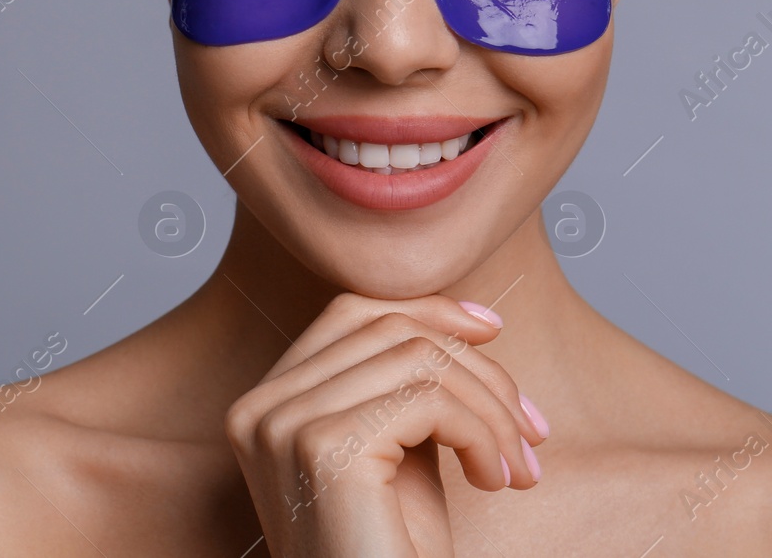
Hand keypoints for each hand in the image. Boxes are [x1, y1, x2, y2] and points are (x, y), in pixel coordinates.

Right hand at [224, 293, 546, 556]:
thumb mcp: (398, 461)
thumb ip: (405, 393)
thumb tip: (461, 324)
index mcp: (264, 405)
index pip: (349, 314)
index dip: (428, 309)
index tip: (493, 329)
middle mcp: (259, 407)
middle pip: (389, 329)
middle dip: (479, 370)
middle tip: (531, 432)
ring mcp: (282, 425)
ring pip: (417, 359)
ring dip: (493, 409)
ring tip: (517, 467)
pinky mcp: (321, 448)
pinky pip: (428, 400)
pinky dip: (484, 434)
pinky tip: (496, 480)